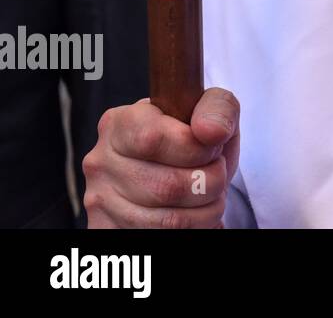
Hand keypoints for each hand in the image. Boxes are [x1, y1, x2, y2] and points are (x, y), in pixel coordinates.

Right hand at [83, 88, 239, 227]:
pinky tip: (193, 212)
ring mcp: (100, 199)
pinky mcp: (106, 229)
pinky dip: (192, 228)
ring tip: (209, 193)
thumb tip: (211, 132)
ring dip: (205, 210)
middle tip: (217, 174)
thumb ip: (217, 108)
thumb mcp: (211, 111)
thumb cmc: (194, 137)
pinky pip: (159, 238)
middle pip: (166, 186)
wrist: (182, 168)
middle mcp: (101, 162)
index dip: (195, 149)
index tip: (212, 149)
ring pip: (167, 220)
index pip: (152, 139)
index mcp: (120, 123)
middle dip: (209, 182)